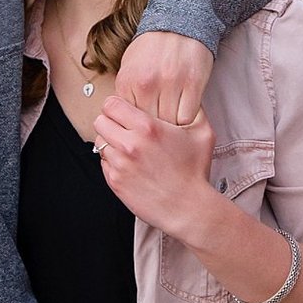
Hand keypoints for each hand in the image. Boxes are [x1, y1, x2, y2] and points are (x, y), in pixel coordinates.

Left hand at [94, 95, 216, 236]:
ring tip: (129, 149)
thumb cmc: (195, 171)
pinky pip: (103, 162)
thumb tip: (184, 94)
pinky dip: (112, 161)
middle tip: (123, 129)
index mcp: (147, 128)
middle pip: (100, 121)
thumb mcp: (202, 133)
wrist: (189, 208)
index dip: (117, 106)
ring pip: (100, 142)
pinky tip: (130, 165)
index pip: (111, 104)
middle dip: (110, 122)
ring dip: (111, 143)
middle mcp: (129, 144)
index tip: (125, 112)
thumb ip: (192, 109)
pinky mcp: (114, 181)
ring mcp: (120, 164)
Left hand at [117, 30, 213, 124]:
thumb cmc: (151, 48)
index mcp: (128, 81)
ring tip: (172, 127)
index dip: (136, 128)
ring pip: (169, 123)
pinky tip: (185, 116)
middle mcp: (147, 84)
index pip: (128, 119)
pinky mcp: (193, 83)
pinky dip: (187, 120)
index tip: (142, 130)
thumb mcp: (128, 68)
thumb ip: (126, 93)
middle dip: (153, 131)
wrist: (177, 23)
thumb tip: (122, 119)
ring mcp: (171, 84)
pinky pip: (188, 116)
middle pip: (149, 124)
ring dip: (171, 127)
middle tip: (159, 133)